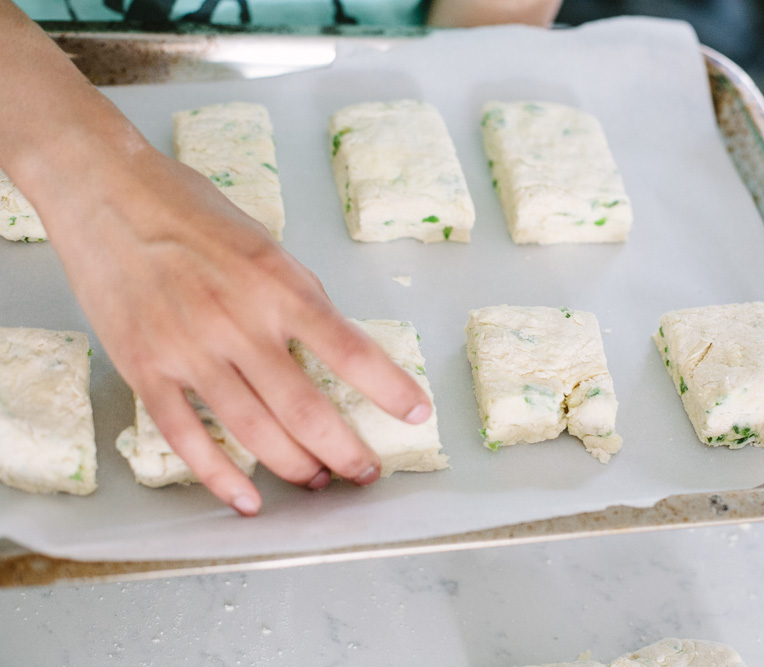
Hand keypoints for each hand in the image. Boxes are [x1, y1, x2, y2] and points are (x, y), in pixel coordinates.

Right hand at [45, 145, 431, 514]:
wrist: (104, 190)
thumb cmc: (189, 208)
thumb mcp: (265, 243)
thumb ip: (297, 298)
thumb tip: (331, 348)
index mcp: (279, 286)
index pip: (351, 351)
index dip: (391, 390)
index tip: (417, 413)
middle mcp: (239, 323)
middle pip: (305, 409)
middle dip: (345, 451)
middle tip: (365, 472)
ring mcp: (189, 350)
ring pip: (253, 430)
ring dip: (294, 466)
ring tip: (318, 482)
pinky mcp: (144, 368)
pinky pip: (185, 436)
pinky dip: (218, 475)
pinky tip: (246, 499)